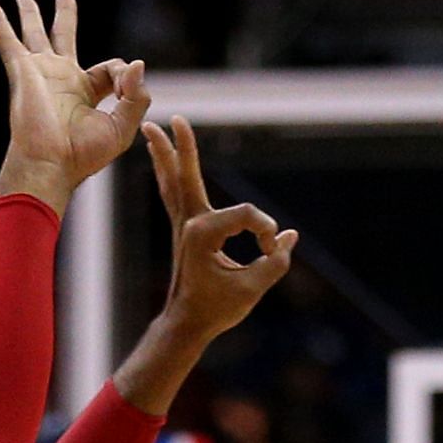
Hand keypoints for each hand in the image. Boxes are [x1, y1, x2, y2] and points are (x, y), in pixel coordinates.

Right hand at [0, 0, 150, 209]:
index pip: (111, 69)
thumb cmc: (84, 154)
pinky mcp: (23, 71)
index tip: (127, 89)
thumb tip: (138, 64)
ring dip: (30, 16)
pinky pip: (7, 40)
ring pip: (35, 34)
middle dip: (64, 15)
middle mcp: (61, 78)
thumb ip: (137, 97)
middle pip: (64, 37)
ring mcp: (40, 73)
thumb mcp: (122, 128)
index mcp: (86, 92)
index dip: (126, 75)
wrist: (50, 163)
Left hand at [144, 115, 296, 342]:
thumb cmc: (216, 309)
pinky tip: (164, 161)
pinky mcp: (184, 232)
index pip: (248, 216)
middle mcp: (190, 224)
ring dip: (165, 154)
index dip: (267, 232)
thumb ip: (275, 262)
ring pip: (173, 182)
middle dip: (183, 147)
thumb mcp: (252, 289)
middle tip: (174, 118)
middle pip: (186, 176)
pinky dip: (168, 175)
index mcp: (203, 234)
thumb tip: (288, 238)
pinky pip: (173, 195)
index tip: (273, 253)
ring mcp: (183, 226)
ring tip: (154, 129)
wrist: (186, 324)